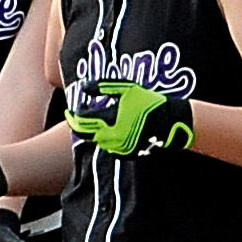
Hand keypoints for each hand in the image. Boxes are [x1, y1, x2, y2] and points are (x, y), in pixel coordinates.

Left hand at [67, 80, 193, 157]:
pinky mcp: (127, 154)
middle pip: (85, 134)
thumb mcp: (127, 89)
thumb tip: (83, 87)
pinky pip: (110, 148)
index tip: (69, 110)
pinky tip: (112, 130)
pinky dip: (107, 140)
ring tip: (96, 121)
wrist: (172, 121)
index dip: (73, 115)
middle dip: (79, 125)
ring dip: (93, 132)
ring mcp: (120, 148)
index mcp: (110, 121)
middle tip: (75, 118)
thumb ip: (103, 87)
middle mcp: (112, 137)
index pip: (82, 122)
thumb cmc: (149, 102)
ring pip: (97, 141)